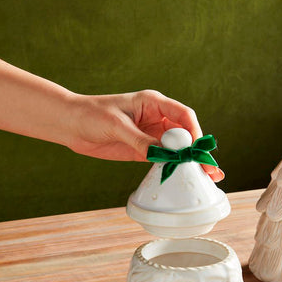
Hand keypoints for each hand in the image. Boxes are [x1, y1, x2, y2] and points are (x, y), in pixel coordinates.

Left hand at [68, 90, 224, 181]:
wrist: (71, 124)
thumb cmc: (91, 114)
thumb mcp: (116, 126)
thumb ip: (140, 140)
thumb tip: (162, 155)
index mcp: (153, 103)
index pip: (183, 115)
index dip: (194, 131)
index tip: (197, 149)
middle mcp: (157, 118)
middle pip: (185, 134)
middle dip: (198, 151)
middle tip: (210, 169)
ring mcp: (151, 136)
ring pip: (178, 149)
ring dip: (191, 163)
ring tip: (207, 178)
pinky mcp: (144, 151)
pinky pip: (164, 160)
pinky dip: (175, 169)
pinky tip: (185, 178)